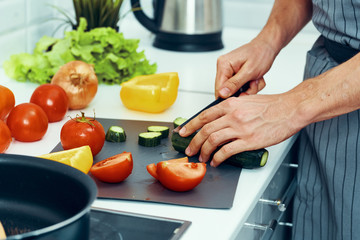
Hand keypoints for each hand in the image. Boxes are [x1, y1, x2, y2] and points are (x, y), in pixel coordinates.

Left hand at [179, 93, 302, 166]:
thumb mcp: (246, 100)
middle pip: (205, 130)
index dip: (190, 125)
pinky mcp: (249, 141)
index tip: (183, 132)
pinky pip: (227, 151)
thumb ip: (231, 108)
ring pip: (213, 141)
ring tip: (203, 158)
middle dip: (194, 142)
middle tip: (190, 149)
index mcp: (230, 104)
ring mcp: (240, 128)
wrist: (289, 109)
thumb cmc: (271, 105)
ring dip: (204, 152)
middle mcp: (232, 115)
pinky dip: (218, 158)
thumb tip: (219, 118)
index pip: (204, 116)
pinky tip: (217, 162)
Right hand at [215, 37, 276, 97]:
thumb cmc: (261, 54)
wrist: (267, 47)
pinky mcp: (234, 74)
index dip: (230, 96)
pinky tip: (254, 79)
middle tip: (253, 84)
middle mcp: (224, 67)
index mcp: (223, 65)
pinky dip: (250, 86)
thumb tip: (222, 93)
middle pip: (227, 91)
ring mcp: (229, 71)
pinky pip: (240, 87)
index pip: (219, 88)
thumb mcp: (249, 71)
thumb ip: (234, 84)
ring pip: (235, 90)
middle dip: (242, 91)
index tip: (242, 95)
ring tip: (255, 80)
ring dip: (248, 89)